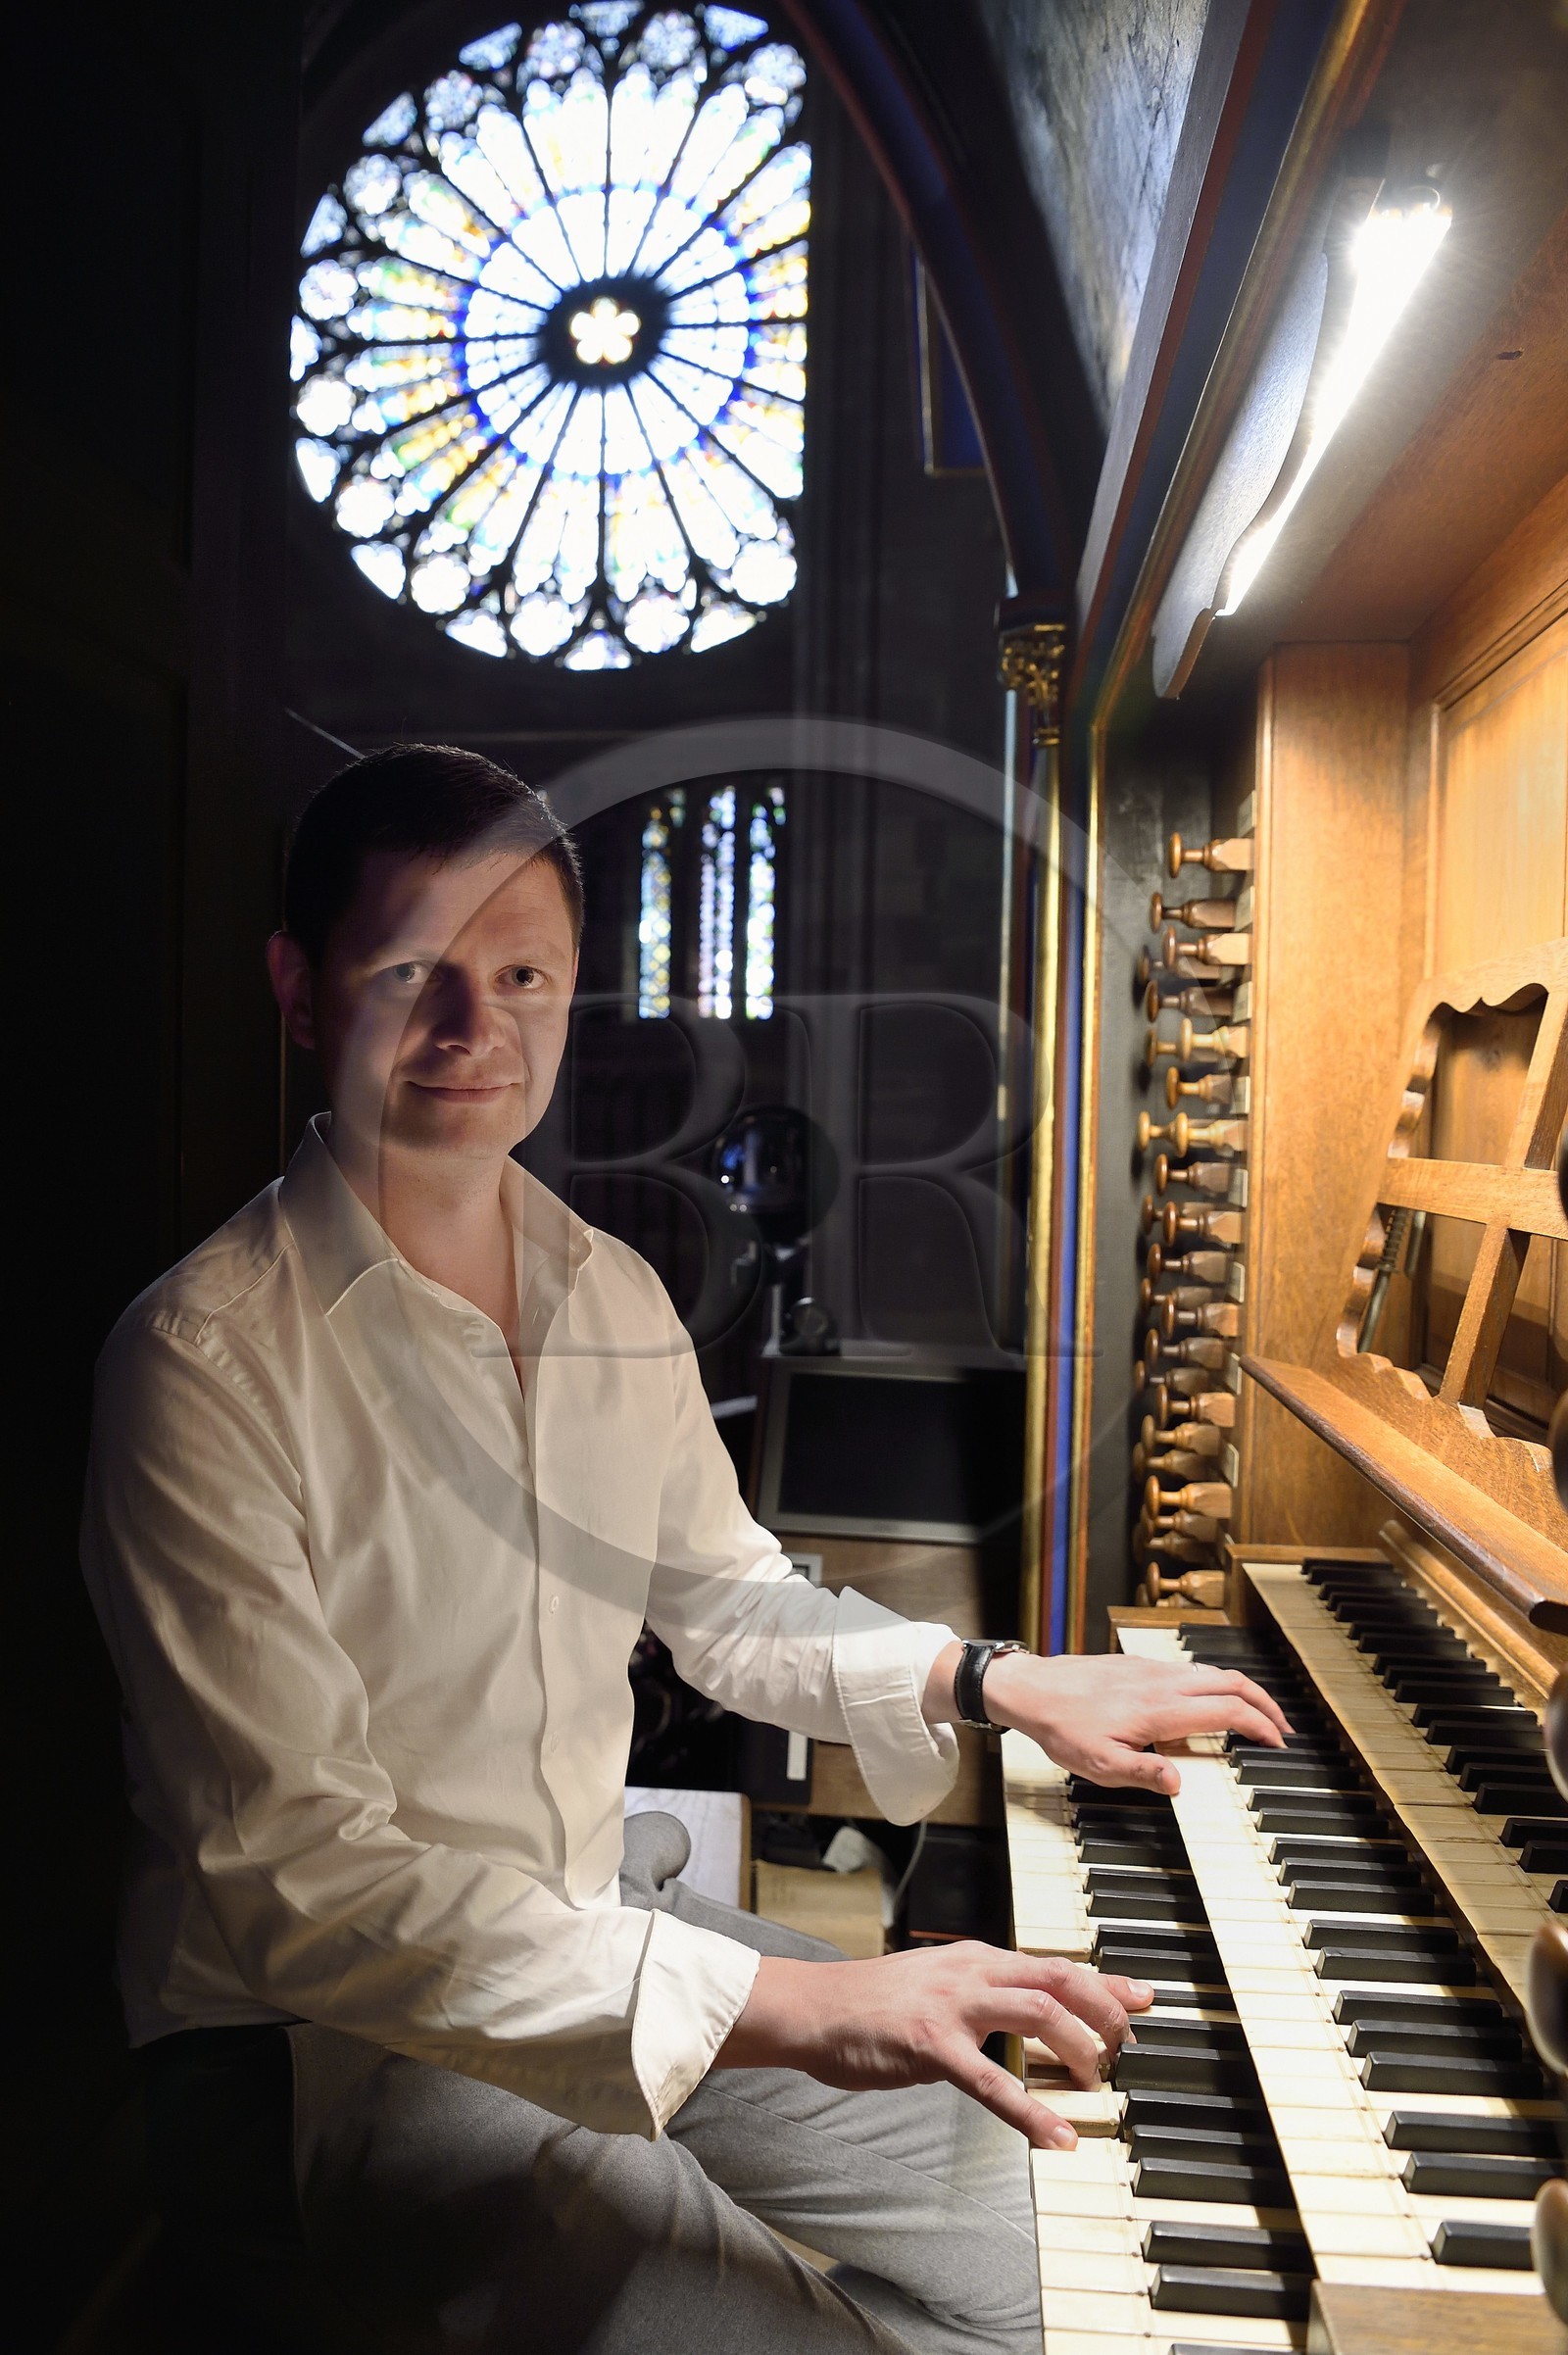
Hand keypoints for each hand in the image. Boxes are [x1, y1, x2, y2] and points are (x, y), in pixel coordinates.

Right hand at [713, 1943, 1153, 2147]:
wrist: (812, 2008)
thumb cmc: (869, 2003)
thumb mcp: (935, 1983)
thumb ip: (980, 1994)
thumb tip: (1023, 2016)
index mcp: (974, 1957)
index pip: (1053, 1963)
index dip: (1103, 1982)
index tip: (1143, 1998)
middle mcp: (970, 1971)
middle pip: (1057, 1978)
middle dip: (1104, 2010)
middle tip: (1127, 2046)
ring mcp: (951, 2006)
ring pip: (1036, 2013)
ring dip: (1075, 2048)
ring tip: (1097, 2083)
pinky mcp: (929, 2046)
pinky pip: (990, 2081)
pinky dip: (1028, 2111)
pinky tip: (1054, 2137)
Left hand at [936, 1648, 1291, 1793]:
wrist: (1032, 1688)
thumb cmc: (1063, 1727)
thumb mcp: (1100, 1765)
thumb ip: (1144, 1773)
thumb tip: (1179, 1782)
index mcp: (1161, 1709)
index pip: (1229, 1711)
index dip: (1261, 1726)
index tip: (1278, 1743)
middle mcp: (1164, 1682)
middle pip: (1232, 1682)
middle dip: (1265, 1704)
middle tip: (1282, 1729)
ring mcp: (1153, 1669)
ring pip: (1213, 1672)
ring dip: (1241, 1692)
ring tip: (1254, 1718)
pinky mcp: (1141, 1665)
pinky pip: (1190, 1670)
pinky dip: (1215, 1685)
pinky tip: (1209, 1705)